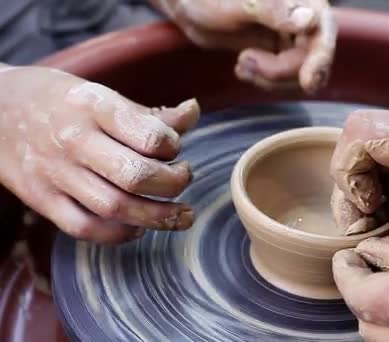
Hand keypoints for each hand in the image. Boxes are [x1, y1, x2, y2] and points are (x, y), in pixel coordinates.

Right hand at [0, 65, 199, 243]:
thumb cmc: (59, 101)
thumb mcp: (102, 94)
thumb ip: (150, 113)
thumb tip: (194, 112)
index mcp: (93, 106)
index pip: (149, 136)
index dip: (173, 146)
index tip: (174, 147)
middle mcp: (74, 141)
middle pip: (136, 176)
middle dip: (174, 185)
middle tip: (184, 178)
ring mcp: (55, 174)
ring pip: (115, 208)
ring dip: (158, 217)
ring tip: (181, 214)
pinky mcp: (42, 200)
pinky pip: (86, 228)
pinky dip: (119, 234)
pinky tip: (139, 228)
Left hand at [151, 0, 335, 93]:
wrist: (189, 4)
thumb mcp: (239, 3)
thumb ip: (275, 10)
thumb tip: (311, 20)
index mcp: (301, 0)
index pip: (323, 32)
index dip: (320, 59)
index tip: (309, 83)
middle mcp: (302, 19)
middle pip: (312, 60)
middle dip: (281, 71)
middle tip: (245, 61)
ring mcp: (292, 38)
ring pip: (300, 74)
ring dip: (270, 78)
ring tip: (241, 63)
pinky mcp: (279, 53)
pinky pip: (284, 79)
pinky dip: (264, 80)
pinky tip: (242, 68)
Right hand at [329, 92, 388, 236]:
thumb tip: (365, 252)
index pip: (363, 132)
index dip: (349, 174)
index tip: (365, 212)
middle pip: (363, 132)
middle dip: (355, 180)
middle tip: (368, 221)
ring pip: (375, 134)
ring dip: (370, 176)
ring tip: (387, 214)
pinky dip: (388, 170)